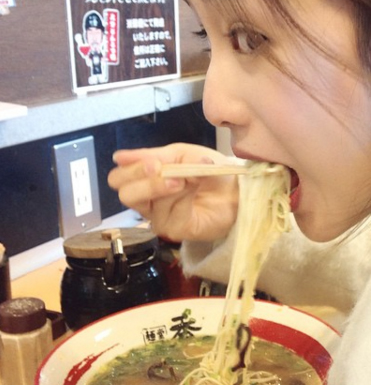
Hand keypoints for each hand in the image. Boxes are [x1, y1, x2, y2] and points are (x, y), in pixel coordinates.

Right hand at [108, 143, 238, 242]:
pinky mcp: (176, 230)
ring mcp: (161, 218)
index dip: (131, 170)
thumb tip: (119, 157)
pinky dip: (184, 196)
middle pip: (126, 195)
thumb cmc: (210, 170)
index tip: (153, 162)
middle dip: (145, 181)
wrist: (238, 186)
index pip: (119, 178)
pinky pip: (171, 214)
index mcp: (144, 180)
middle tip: (165, 172)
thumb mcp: (181, 154)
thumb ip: (152, 155)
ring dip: (172, 185)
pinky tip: (195, 188)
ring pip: (149, 204)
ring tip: (191, 177)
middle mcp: (148, 202)